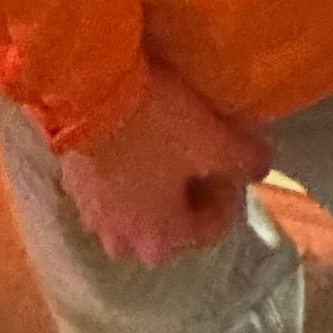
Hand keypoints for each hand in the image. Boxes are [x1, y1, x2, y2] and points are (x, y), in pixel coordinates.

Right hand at [58, 63, 270, 267]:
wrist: (88, 92)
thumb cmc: (156, 126)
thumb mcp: (215, 140)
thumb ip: (247, 161)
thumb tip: (261, 167)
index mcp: (161, 240)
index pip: (212, 228)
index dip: (232, 192)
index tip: (234, 158)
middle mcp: (123, 241)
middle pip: (171, 222)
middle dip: (191, 193)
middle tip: (203, 153)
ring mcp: (91, 215)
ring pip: (137, 207)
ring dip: (156, 185)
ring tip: (168, 145)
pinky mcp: (71, 185)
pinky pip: (110, 188)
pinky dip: (126, 172)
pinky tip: (134, 139)